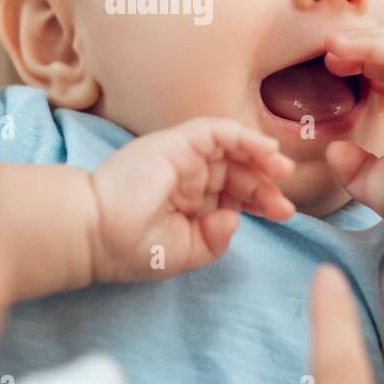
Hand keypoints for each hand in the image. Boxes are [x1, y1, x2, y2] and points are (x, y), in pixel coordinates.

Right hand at [88, 117, 295, 282]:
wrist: (97, 235)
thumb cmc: (131, 248)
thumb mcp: (184, 252)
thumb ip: (214, 239)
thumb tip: (236, 217)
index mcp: (191, 201)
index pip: (234, 193)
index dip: (261, 199)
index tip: (284, 212)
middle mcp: (189, 175)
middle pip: (238, 170)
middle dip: (266, 182)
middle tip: (286, 199)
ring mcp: (182, 157)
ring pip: (231, 147)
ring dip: (260, 154)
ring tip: (283, 168)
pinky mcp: (175, 143)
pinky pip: (216, 131)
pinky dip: (243, 136)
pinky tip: (265, 149)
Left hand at [322, 27, 383, 232]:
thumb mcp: (373, 184)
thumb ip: (352, 167)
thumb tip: (334, 150)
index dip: (362, 64)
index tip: (332, 68)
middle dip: (360, 45)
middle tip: (328, 50)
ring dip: (363, 39)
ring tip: (332, 43)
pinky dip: (369, 43)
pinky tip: (341, 47)